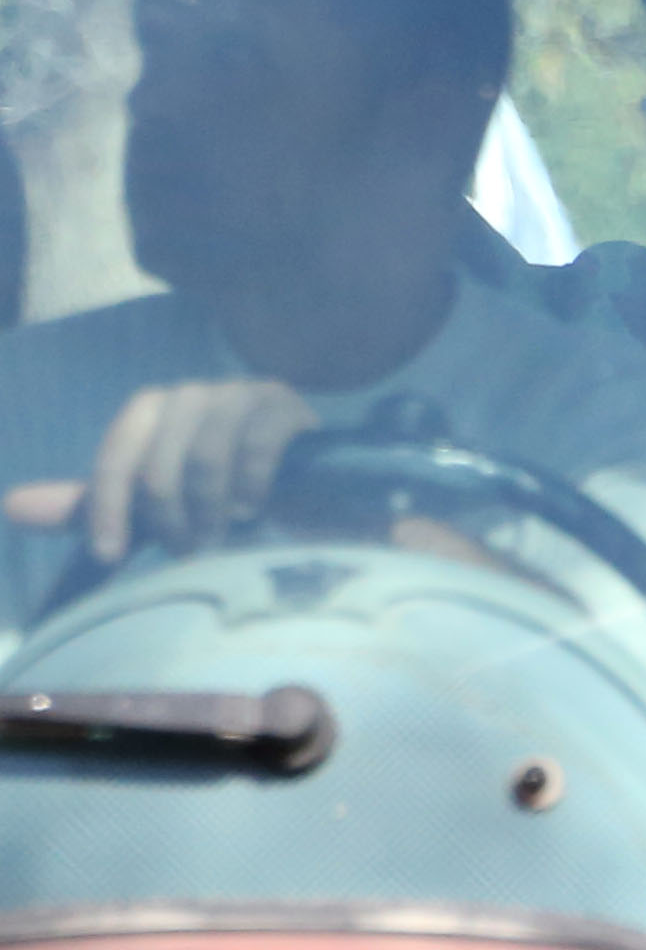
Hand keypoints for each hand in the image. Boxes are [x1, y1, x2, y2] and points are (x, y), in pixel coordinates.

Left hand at [2, 379, 318, 562]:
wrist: (311, 478)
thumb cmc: (224, 490)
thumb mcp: (154, 501)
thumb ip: (92, 503)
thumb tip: (10, 510)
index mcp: (151, 409)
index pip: (115, 458)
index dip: (107, 508)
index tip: (110, 556)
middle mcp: (189, 394)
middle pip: (159, 466)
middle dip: (171, 521)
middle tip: (189, 552)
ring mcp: (239, 393)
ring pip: (206, 462)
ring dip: (213, 512)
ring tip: (225, 535)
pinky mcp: (283, 404)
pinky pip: (255, 450)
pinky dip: (253, 489)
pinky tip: (259, 508)